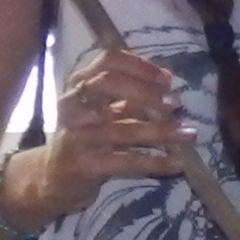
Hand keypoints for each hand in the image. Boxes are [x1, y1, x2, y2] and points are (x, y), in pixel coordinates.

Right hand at [38, 48, 187, 215]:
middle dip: (147, 93)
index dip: (140, 66)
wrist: (51, 178)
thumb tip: (168, 85)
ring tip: (188, 133)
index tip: (167, 79)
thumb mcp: (99, 108)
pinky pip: (126, 162)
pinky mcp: (85, 165)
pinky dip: (155, 162)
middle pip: (110, 85)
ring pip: (122, 128)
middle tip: (176, 104)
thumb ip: (128, 95)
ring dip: (160, 131)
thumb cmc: (83, 137)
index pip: (108, 60)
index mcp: (78, 83)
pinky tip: (177, 163)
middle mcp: (72, 104)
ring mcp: (76, 135)